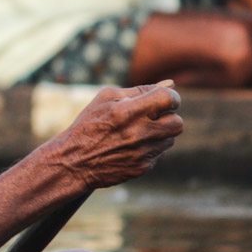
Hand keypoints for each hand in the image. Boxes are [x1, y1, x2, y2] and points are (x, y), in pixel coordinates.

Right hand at [38, 82, 183, 190]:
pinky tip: (131, 146)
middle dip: (169, 117)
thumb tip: (169, 84)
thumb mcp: (106, 98)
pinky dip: (149, 148)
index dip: (170, 97)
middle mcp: (138, 133)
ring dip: (160, 133)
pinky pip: (159, 154)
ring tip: (138, 131)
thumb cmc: (89, 124)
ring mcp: (142, 152)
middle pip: (177, 122)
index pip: (169, 98)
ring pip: (170, 139)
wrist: (74, 161)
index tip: (163, 99)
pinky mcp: (142, 167)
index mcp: (128, 111)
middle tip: (154, 116)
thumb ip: (139, 90)